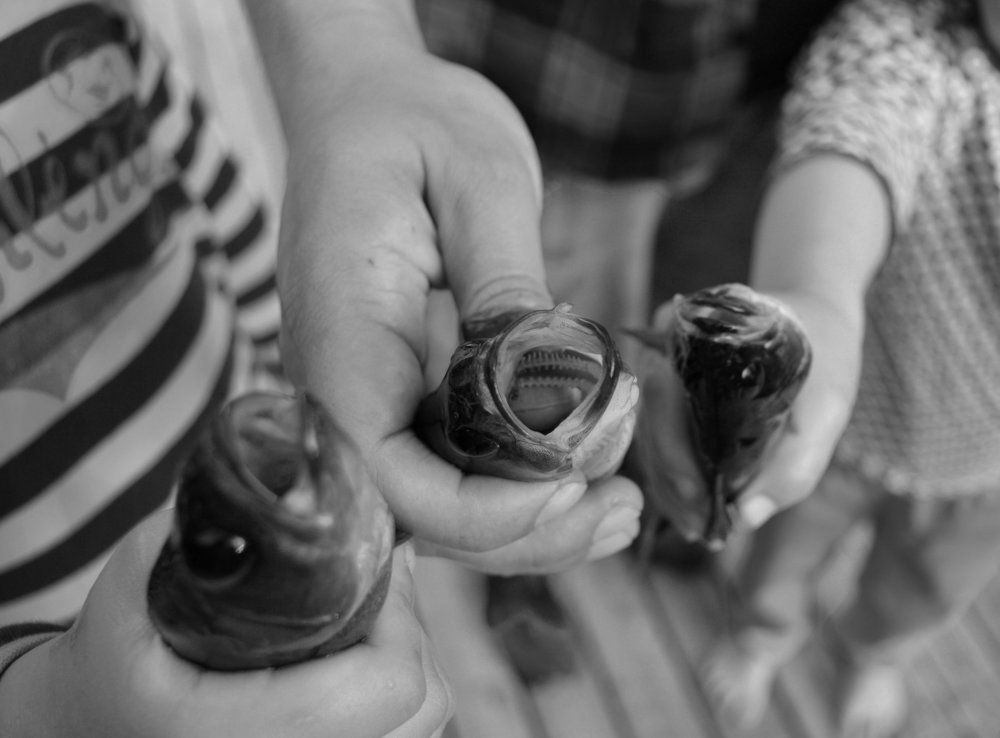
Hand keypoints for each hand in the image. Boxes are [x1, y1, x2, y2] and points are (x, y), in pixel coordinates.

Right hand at [0, 510, 452, 737]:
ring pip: (420, 723)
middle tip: (374, 580)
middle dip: (409, 629)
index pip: (389, 682)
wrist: (88, 734)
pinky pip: (401, 734)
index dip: (398, 617)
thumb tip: (248, 479)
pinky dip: (394, 691)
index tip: (368, 570)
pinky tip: (360, 652)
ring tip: (369, 612)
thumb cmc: (105, 675)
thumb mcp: (121, 601)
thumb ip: (173, 542)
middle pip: (421, 703)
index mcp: (249, 733)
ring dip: (407, 659)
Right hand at [253, 4, 642, 572]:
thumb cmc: (412, 123)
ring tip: (621, 508)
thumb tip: (552, 388)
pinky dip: (514, 486)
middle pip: (410, 510)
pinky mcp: (399, 391)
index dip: (473, 510)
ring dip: (525, 524)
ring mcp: (366, 393)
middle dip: (518, 533)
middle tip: (622, 509)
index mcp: (342, 329)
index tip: (571, 487)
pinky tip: (583, 475)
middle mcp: (339, 381)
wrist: (365, 106)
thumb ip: (507, 286)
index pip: (381, 470)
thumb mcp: (478, 178)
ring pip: (432, 503)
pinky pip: (448, 465)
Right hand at [633, 292, 858, 536]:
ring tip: (697, 528)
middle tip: (701, 529)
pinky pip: (658, 436)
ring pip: (648, 435)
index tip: (700, 498)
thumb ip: (796, 461)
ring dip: (668, 486)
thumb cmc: (825, 351)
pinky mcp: (667, 390)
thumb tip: (749, 517)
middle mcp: (665, 346)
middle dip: (672, 482)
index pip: (662, 397)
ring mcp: (660, 368)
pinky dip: (672, 476)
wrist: (816, 316)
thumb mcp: (828, 404)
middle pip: (648, 422)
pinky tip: (691, 509)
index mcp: (695, 332)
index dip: (673, 454)